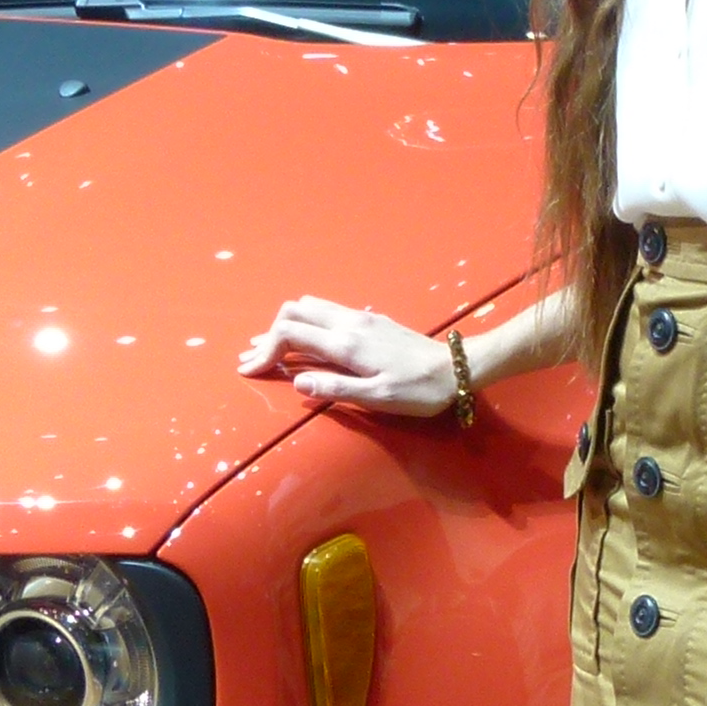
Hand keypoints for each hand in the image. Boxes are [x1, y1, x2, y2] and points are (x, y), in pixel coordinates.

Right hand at [236, 294, 455, 417]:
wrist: (456, 369)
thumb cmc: (419, 390)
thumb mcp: (377, 398)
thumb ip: (335, 388)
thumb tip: (296, 381)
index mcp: (346, 344)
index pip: (290, 334)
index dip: (265, 350)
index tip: (250, 370)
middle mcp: (349, 323)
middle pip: (294, 313)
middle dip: (268, 335)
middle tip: (253, 360)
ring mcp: (361, 318)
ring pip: (310, 307)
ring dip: (285, 325)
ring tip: (269, 348)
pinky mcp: (371, 320)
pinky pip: (327, 311)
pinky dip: (305, 323)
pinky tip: (303, 339)